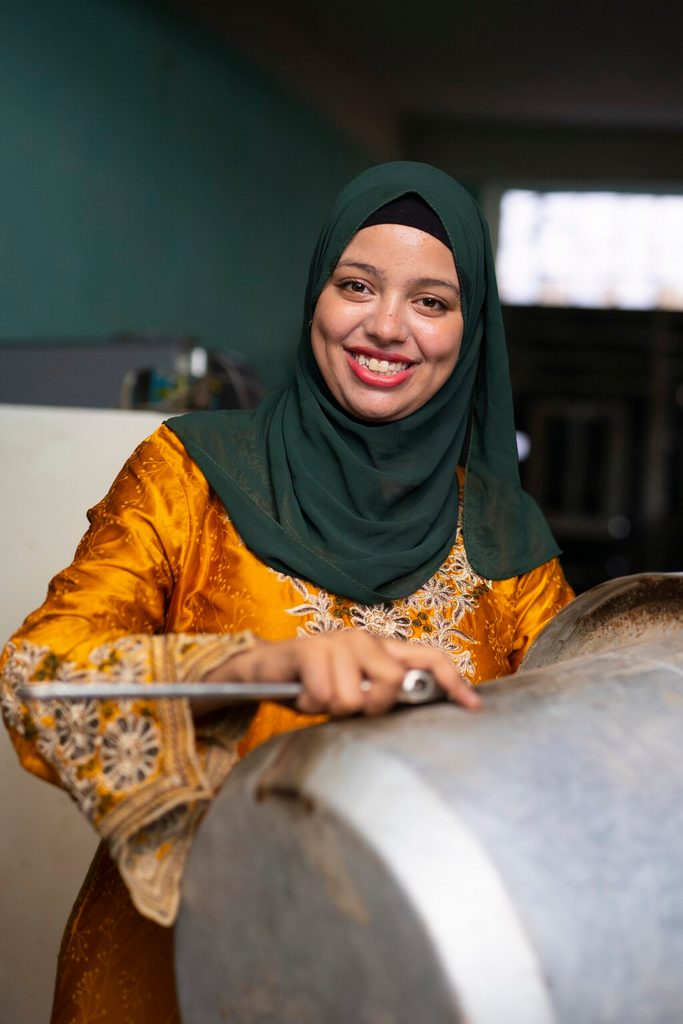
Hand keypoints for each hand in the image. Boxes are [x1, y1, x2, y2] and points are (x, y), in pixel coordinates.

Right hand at [200, 630, 479, 716]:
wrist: (262, 671)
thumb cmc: (314, 685)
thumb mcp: (356, 690)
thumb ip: (384, 696)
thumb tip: (416, 711)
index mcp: (382, 648)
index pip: (429, 658)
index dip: (454, 682)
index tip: (472, 707)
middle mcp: (364, 639)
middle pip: (394, 682)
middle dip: (373, 707)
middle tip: (349, 708)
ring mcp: (337, 641)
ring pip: (355, 698)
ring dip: (332, 709)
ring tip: (319, 699)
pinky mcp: (310, 650)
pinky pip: (324, 696)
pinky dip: (310, 705)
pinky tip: (302, 695)